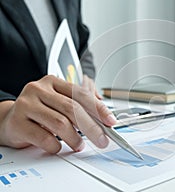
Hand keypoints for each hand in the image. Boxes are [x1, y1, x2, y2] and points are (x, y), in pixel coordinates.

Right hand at [0, 75, 115, 153]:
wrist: (8, 120)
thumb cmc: (39, 111)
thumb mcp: (59, 102)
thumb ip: (80, 104)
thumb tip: (104, 115)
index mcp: (53, 82)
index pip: (81, 94)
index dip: (99, 109)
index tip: (110, 121)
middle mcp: (39, 89)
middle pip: (72, 109)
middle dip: (92, 127)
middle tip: (102, 140)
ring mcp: (26, 104)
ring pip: (60, 123)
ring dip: (75, 138)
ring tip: (79, 145)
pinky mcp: (17, 122)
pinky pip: (43, 137)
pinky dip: (56, 145)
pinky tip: (58, 147)